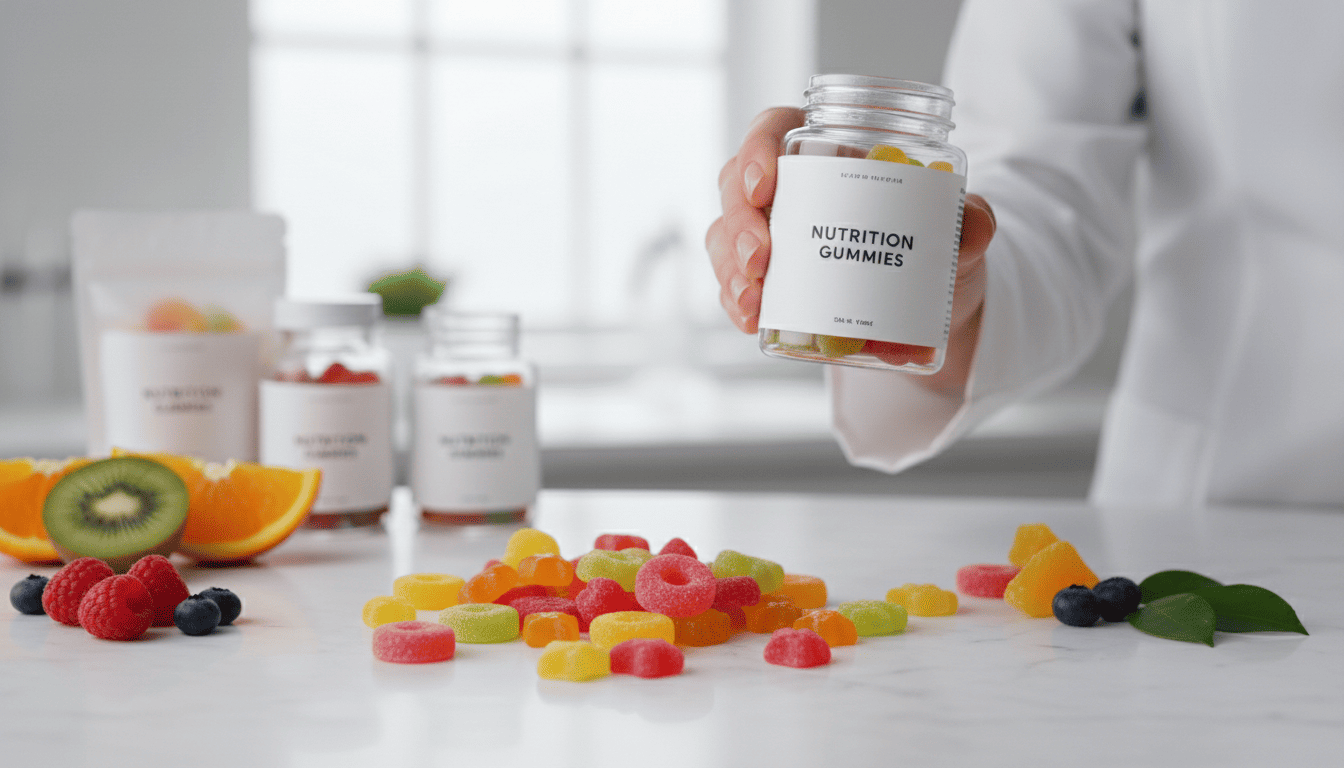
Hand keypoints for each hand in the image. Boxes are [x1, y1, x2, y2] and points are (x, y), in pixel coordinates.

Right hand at [705, 107, 995, 392]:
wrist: (934, 303)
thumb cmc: (937, 246)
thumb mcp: (960, 230)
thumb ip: (972, 221)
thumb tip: (971, 226)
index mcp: (823, 149)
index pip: (772, 130)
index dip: (755, 151)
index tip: (764, 185)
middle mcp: (787, 187)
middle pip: (736, 187)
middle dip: (739, 226)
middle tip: (760, 261)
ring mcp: (770, 232)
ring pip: (725, 237)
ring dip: (730, 270)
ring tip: (753, 303)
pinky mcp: (767, 277)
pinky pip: (734, 282)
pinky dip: (737, 303)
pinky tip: (751, 321)